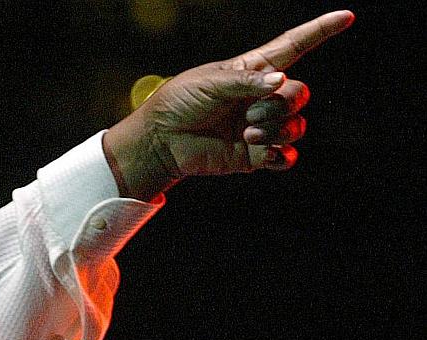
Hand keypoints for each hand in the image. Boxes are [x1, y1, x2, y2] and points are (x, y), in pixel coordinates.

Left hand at [103, 10, 354, 199]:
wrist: (160, 140)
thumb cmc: (179, 102)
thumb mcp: (210, 82)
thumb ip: (246, 81)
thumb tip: (281, 82)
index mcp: (252, 71)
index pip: (293, 47)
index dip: (320, 31)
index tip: (345, 16)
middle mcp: (261, 97)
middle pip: (299, 93)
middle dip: (281, 103)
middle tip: (248, 114)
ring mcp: (260, 126)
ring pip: (297, 125)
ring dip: (278, 129)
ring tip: (247, 133)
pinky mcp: (254, 154)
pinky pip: (287, 157)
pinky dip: (283, 155)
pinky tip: (266, 153)